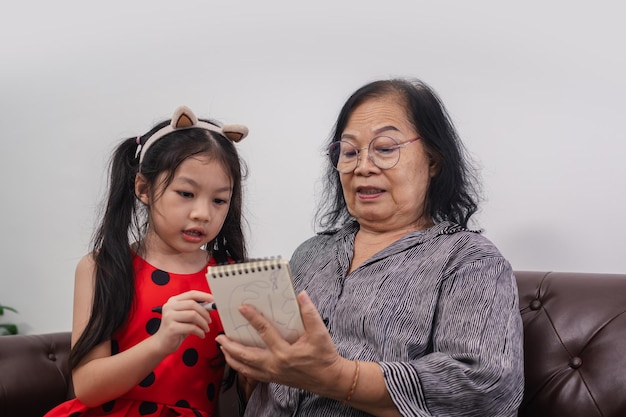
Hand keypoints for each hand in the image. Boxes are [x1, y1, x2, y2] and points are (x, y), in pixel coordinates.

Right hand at [154, 290, 213, 353]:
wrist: (162, 343)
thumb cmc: (176, 329)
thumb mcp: (186, 317)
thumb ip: (196, 310)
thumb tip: (210, 305)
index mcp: (173, 301)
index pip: (191, 294)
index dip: (204, 296)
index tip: (213, 301)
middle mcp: (170, 307)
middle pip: (193, 304)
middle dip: (205, 312)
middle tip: (209, 320)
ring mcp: (169, 317)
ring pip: (193, 315)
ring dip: (203, 323)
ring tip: (206, 328)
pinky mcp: (171, 328)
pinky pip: (191, 327)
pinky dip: (200, 331)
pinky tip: (201, 334)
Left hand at [216, 291, 351, 399]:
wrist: (329, 380)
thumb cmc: (324, 356)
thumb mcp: (320, 333)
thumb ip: (310, 313)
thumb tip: (301, 295)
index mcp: (285, 352)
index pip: (264, 331)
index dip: (252, 318)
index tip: (242, 307)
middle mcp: (275, 364)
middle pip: (245, 355)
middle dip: (230, 345)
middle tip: (219, 336)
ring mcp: (272, 374)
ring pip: (244, 368)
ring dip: (231, 357)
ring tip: (223, 348)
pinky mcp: (273, 379)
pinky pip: (251, 374)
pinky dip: (241, 367)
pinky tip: (237, 360)